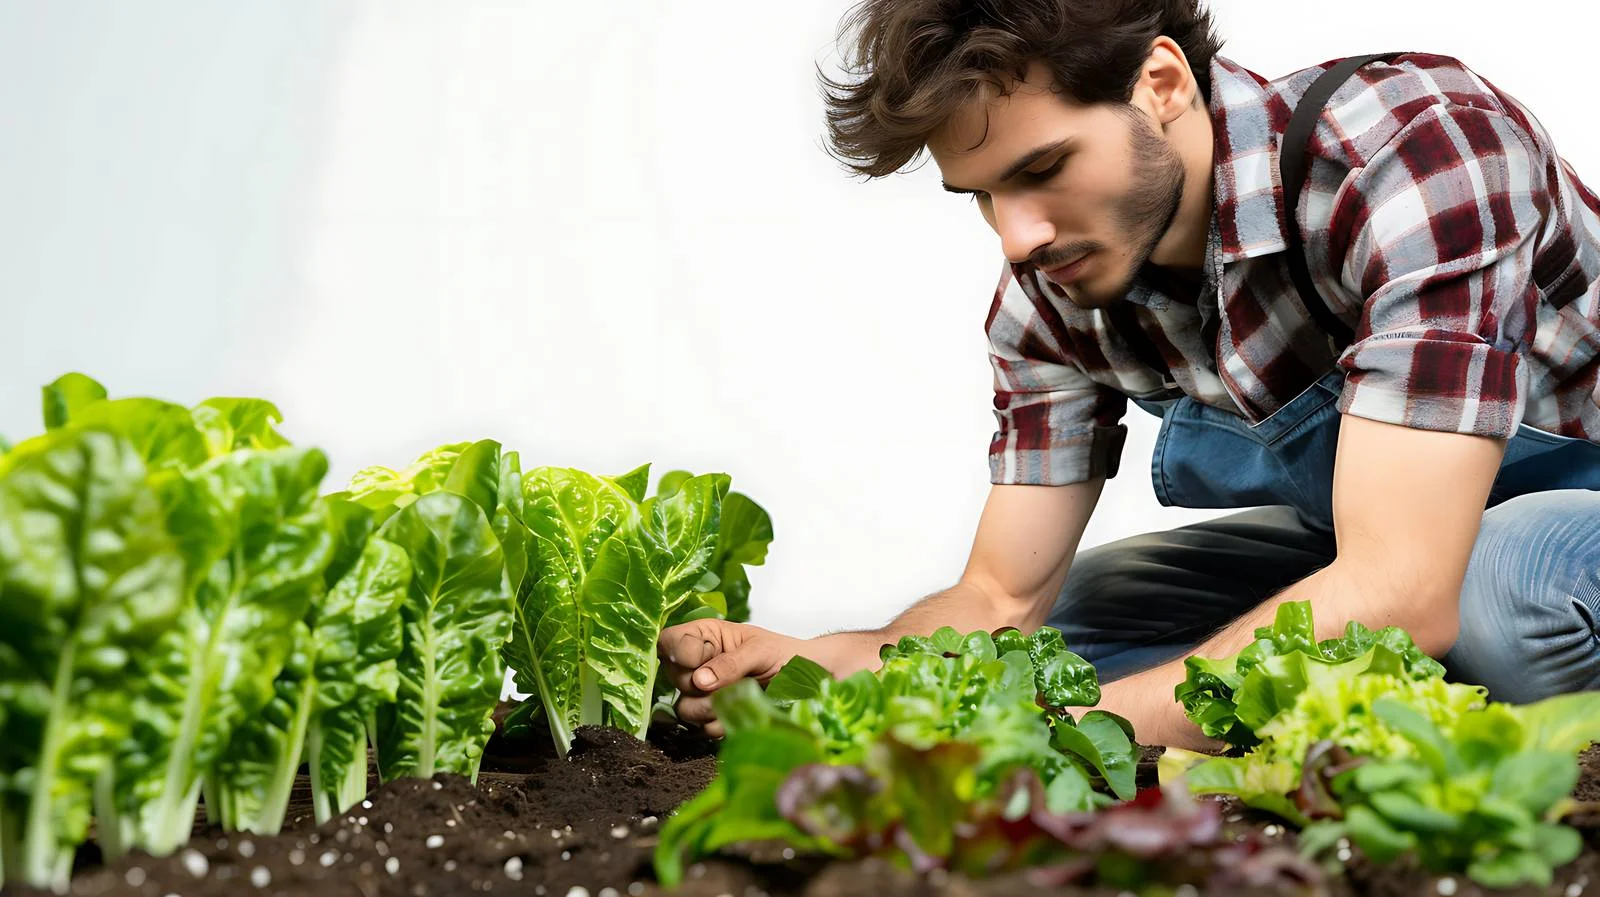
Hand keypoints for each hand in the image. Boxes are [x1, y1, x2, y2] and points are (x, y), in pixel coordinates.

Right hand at [658, 619, 807, 736]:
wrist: (805, 681)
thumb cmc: (783, 653)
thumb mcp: (759, 650)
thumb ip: (730, 662)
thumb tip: (700, 680)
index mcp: (704, 636)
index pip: (669, 642)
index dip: (681, 654)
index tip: (701, 661)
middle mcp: (698, 663)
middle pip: (673, 677)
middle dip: (699, 684)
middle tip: (728, 682)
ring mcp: (704, 692)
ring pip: (684, 707)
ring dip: (709, 708)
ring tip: (735, 698)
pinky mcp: (714, 716)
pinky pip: (703, 728)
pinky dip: (721, 724)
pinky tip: (739, 713)